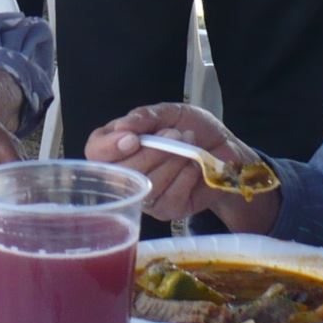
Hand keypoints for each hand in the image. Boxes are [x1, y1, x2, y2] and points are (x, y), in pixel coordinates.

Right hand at [85, 103, 279, 229]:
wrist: (226, 151)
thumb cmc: (194, 129)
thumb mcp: (171, 113)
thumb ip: (146, 116)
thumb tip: (122, 127)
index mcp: (118, 145)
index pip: (96, 152)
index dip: (110, 148)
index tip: (134, 138)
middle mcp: (126, 173)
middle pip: (122, 172)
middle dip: (152, 152)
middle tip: (175, 135)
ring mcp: (144, 195)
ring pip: (147, 185)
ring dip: (172, 162)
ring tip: (189, 147)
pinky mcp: (166, 210)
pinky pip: (169, 197)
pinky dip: (185, 177)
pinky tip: (194, 166)